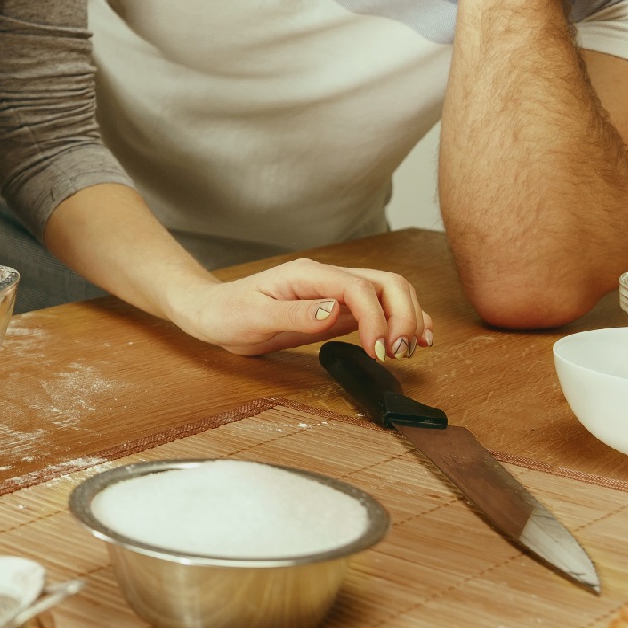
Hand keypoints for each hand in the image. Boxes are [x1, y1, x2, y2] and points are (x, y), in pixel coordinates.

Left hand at [171, 258, 431, 358]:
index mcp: (308, 275)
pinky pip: (377, 309)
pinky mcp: (337, 310)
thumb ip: (295, 314)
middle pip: (386, 282)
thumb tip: (333, 311)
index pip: (359, 287)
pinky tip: (412, 339)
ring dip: (408, 317)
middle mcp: (327, 279)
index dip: (377, 317)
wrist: (215, 314)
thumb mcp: (254, 318)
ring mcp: (335, 293)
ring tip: (411, 349)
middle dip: (403, 315)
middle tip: (400, 352)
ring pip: (388, 292)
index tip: (378, 350)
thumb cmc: (229, 313)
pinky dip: (400, 321)